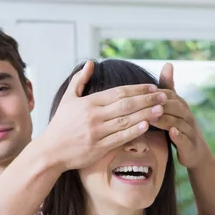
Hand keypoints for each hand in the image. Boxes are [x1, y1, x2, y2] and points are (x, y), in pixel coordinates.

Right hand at [40, 60, 167, 171]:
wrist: (50, 151)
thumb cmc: (60, 125)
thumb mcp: (67, 99)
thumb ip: (80, 80)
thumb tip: (91, 63)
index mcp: (88, 102)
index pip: (118, 92)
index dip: (137, 89)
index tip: (153, 87)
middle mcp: (94, 115)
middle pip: (125, 104)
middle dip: (147, 99)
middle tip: (164, 95)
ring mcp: (96, 132)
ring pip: (126, 120)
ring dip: (145, 114)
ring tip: (161, 109)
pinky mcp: (98, 147)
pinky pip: (119, 138)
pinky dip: (134, 131)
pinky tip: (147, 126)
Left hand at [150, 63, 211, 168]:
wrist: (195, 152)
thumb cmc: (179, 127)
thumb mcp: (173, 107)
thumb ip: (167, 89)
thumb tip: (168, 63)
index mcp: (180, 105)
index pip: (167, 94)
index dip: (153, 92)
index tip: (136, 91)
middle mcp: (186, 115)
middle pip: (174, 105)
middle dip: (158, 104)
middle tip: (141, 104)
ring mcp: (190, 130)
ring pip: (178, 122)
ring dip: (165, 119)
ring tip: (151, 118)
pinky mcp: (191, 145)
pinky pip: (185, 139)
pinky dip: (178, 135)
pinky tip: (172, 133)